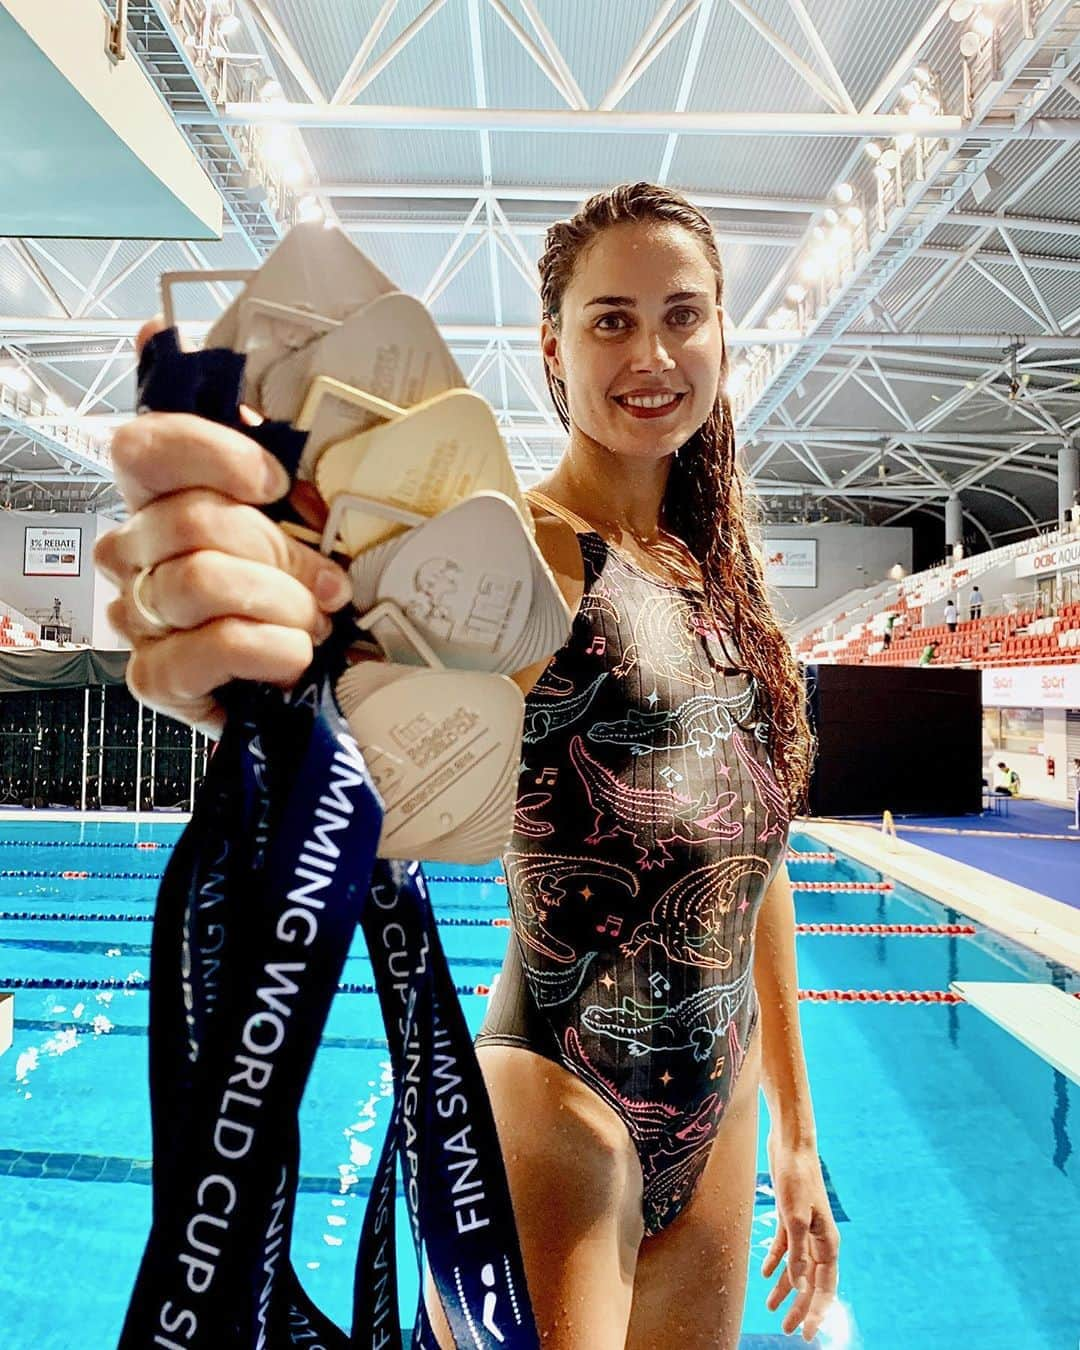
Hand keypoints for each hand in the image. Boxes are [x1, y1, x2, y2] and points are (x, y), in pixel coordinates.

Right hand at [93, 319, 353, 737]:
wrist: (323, 674)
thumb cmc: (307, 580)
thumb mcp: (306, 505)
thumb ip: (273, 438)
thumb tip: (178, 340)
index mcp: (162, 495)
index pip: (143, 448)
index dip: (211, 454)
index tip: (277, 481)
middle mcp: (136, 549)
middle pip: (189, 520)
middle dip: (279, 550)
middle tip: (330, 580)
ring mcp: (141, 614)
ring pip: (199, 581)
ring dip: (281, 601)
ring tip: (316, 620)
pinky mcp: (157, 676)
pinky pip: (209, 648)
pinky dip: (269, 649)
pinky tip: (294, 654)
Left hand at [761, 1136, 839, 1341]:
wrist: (791, 1144)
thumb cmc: (797, 1178)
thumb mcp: (795, 1217)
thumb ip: (798, 1252)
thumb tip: (800, 1285)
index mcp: (828, 1243)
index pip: (825, 1287)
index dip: (817, 1312)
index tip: (807, 1333)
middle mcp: (819, 1239)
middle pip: (811, 1282)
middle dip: (800, 1307)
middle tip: (788, 1329)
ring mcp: (805, 1228)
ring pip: (797, 1267)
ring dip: (786, 1288)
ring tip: (770, 1307)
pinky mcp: (790, 1217)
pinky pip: (785, 1247)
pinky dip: (777, 1261)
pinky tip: (766, 1275)